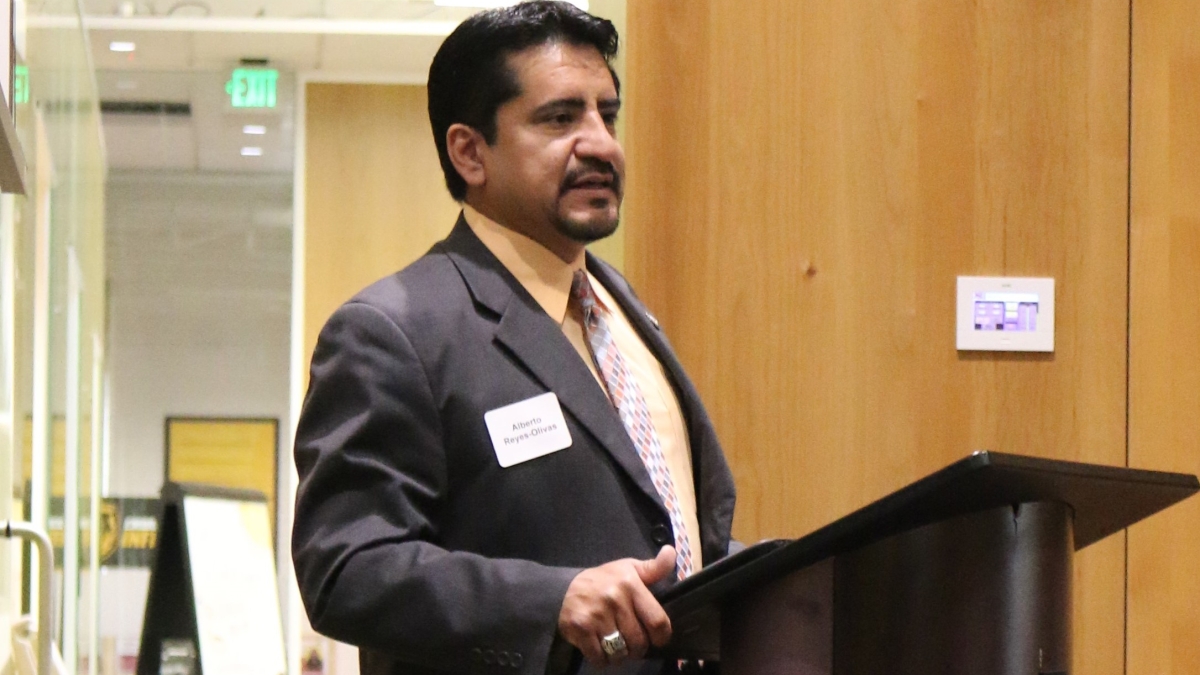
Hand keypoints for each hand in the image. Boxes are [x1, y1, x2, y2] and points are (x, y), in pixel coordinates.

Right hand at [557, 546, 675, 667]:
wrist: (564, 588)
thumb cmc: (603, 580)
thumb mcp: (629, 569)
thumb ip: (654, 567)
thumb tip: (671, 552)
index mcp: (631, 584)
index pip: (657, 621)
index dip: (661, 637)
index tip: (657, 639)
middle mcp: (614, 598)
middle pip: (638, 642)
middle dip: (637, 648)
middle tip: (631, 642)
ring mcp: (596, 614)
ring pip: (620, 652)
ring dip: (620, 655)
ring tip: (616, 644)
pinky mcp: (580, 628)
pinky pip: (599, 658)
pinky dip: (602, 659)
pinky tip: (600, 648)